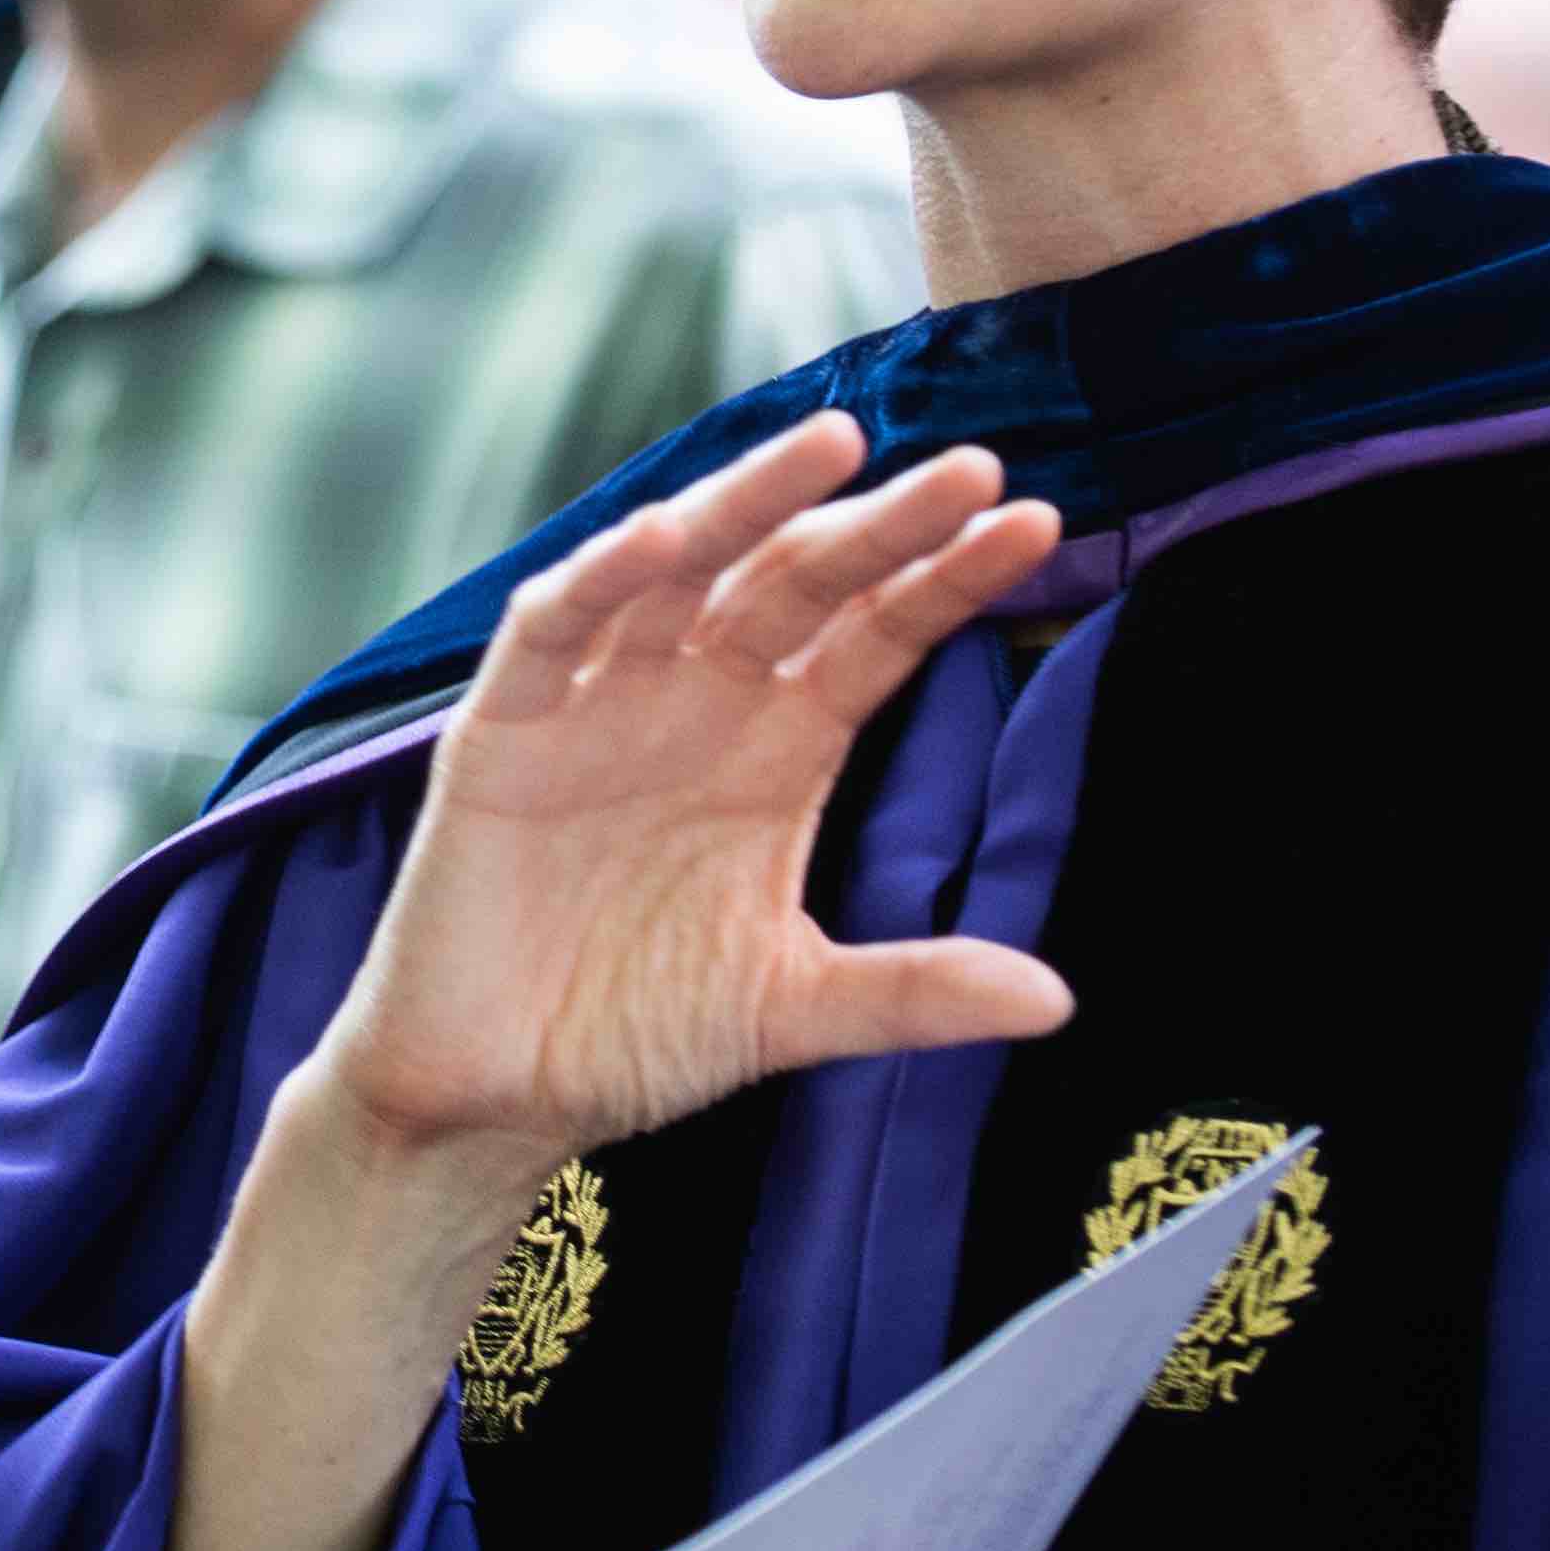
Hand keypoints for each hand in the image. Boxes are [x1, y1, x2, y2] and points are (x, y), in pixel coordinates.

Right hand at [303, 417, 1072, 1170]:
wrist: (493, 1102)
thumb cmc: (632, 1036)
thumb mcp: (791, 1009)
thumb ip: (912, 992)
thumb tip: (1057, 1002)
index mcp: (774, 753)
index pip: (872, 639)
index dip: (944, 582)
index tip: (1034, 524)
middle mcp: (695, 706)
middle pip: (796, 585)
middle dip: (880, 525)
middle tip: (970, 467)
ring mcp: (598, 705)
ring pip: (682, 571)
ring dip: (750, 504)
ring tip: (833, 448)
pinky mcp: (503, 730)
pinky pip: (553, 628)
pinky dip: (601, 577)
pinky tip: (665, 537)